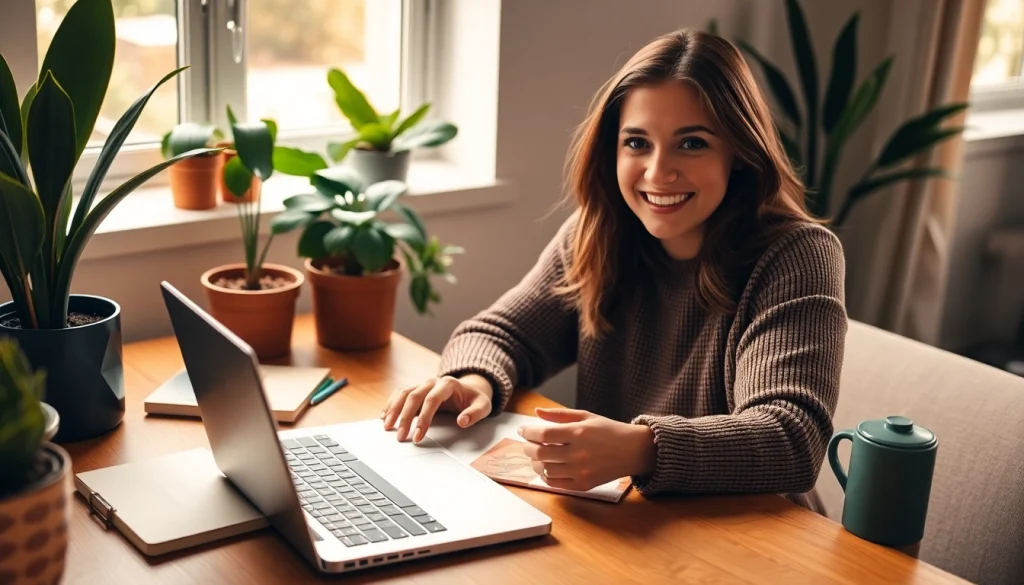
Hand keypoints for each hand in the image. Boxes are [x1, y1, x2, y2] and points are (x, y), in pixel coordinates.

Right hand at [381, 374, 493, 442]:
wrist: (469, 389)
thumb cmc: (475, 400)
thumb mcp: (483, 406)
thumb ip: (475, 413)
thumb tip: (462, 421)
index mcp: (448, 384)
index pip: (432, 400)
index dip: (424, 418)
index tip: (418, 436)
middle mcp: (432, 381)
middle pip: (414, 396)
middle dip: (405, 417)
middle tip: (400, 437)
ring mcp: (423, 384)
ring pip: (404, 393)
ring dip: (393, 410)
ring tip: (387, 427)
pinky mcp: (417, 389)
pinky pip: (400, 394)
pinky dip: (391, 404)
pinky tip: (385, 416)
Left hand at [518, 407, 656, 491]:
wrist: (634, 450)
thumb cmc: (609, 430)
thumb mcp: (586, 416)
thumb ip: (559, 415)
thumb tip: (536, 412)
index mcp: (578, 433)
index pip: (543, 433)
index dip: (528, 432)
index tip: (522, 430)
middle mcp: (578, 453)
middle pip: (540, 453)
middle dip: (528, 447)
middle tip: (527, 443)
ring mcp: (581, 471)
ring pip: (545, 470)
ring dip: (535, 462)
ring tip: (537, 456)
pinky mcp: (584, 485)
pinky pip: (556, 485)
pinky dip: (546, 477)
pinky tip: (547, 469)